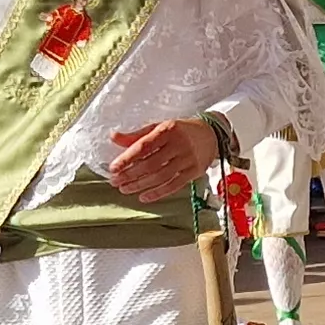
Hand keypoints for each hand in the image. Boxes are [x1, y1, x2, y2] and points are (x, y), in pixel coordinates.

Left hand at [104, 119, 220, 201]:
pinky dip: (158, 193)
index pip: (143, 146)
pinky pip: (174, 185)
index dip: (127, 159)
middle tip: (116, 181)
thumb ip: (137, 135)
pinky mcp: (194, 171)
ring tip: (125, 189)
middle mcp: (179, 144)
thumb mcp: (159, 127)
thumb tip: (114, 137)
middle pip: (151, 164)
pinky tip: (144, 197)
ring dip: (141, 185)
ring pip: (161, 176)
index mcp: (167, 130)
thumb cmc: (181, 131)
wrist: (211, 134)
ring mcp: (188, 159)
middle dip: (131, 175)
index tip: (114, 168)